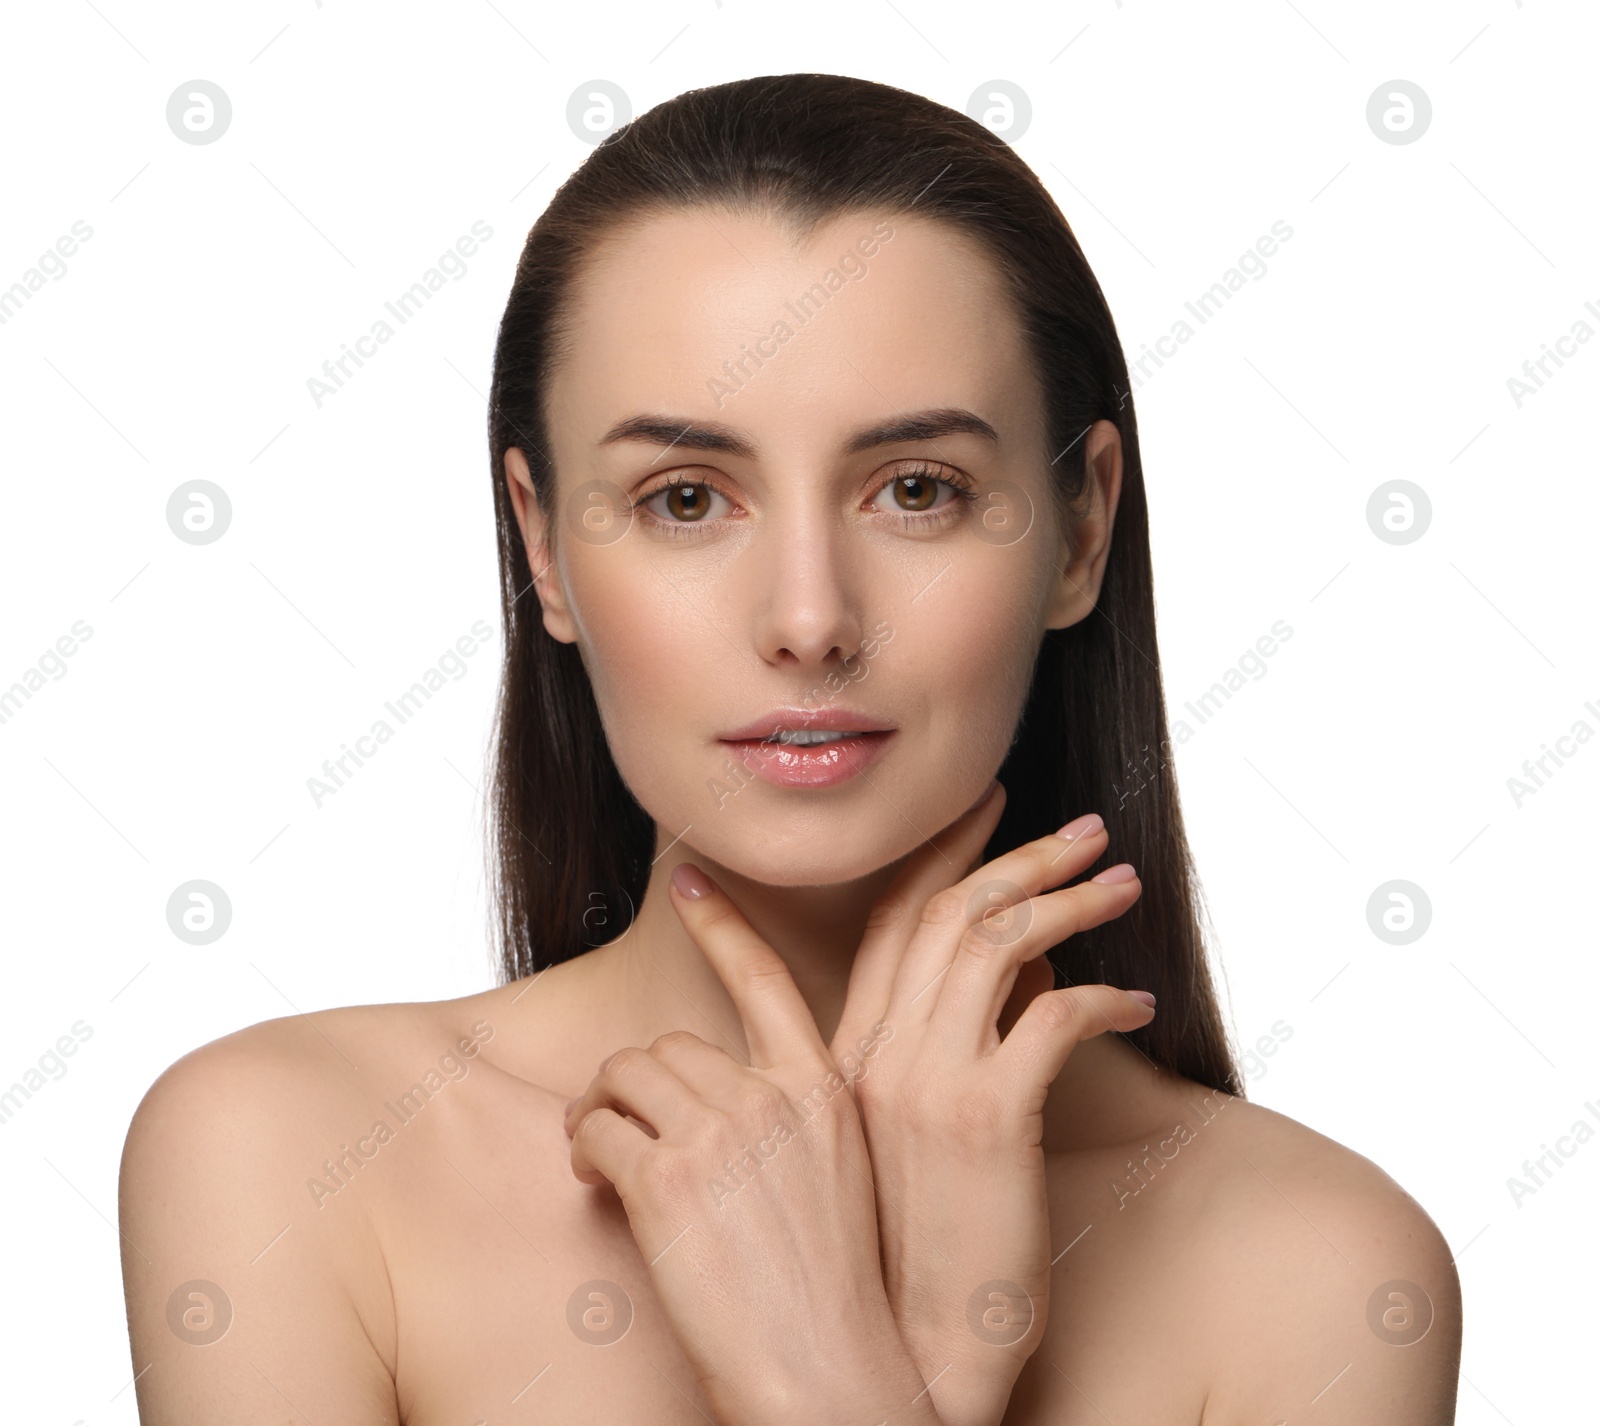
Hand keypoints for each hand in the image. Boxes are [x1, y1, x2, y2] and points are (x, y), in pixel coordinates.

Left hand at [561, 861, 943, 1425]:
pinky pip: (596, 1129)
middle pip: (671, 1045)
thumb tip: (720, 1098)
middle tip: (621, 1125)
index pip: (765, 980)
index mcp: (826, 1094)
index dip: (722, 923)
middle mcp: (774, 1100)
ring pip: (624, 1076)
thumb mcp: (839, 1181)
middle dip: (635, 1082)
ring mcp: (720, 1136)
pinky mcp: (665, 1182)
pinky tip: (596, 1184)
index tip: (689, 878)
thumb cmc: (833, 1298)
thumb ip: (789, 1122)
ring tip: (599, 1151)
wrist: (828, 1380)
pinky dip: (581, 1150)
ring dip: (598, 1109)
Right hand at [827, 780, 1154, 1425]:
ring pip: (998, 942)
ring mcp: (928, 1079)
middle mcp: (880, 1051)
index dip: (939, 850)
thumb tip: (1022, 973)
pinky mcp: (989, 1117)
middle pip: (949, 912)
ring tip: (1120, 883)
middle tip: (1079, 827)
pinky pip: (1054, 1015)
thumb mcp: (910, 1135)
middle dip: (1018, 853)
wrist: (917, 1348)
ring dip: (1068, 899)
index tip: (984, 803)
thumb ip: (947, 1044)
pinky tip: (1136, 1000)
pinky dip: (1101, 993)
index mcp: (851, 1052)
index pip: (890, 918)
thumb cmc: (921, 1247)